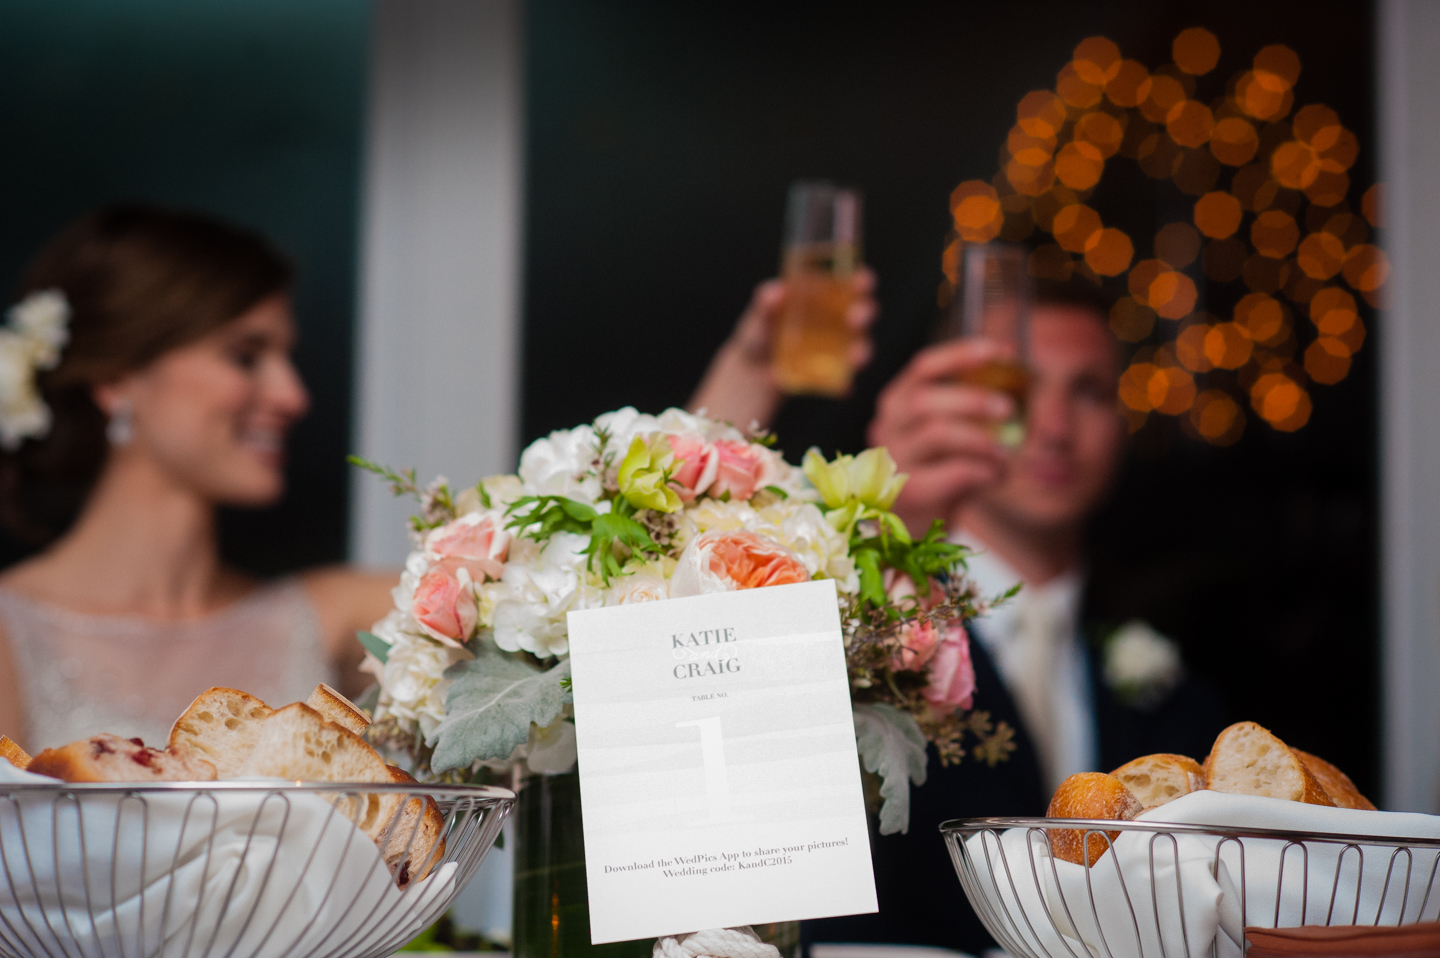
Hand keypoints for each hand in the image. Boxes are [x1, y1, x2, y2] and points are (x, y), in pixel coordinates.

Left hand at [687, 268, 877, 429]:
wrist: (752, 369)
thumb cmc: (760, 332)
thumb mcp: (760, 316)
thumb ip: (766, 303)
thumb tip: (777, 291)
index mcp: (828, 299)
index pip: (854, 285)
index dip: (863, 282)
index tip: (863, 282)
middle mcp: (840, 323)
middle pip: (863, 315)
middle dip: (865, 314)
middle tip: (855, 318)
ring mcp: (839, 351)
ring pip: (861, 348)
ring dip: (863, 351)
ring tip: (855, 357)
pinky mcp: (833, 376)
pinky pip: (845, 380)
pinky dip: (846, 384)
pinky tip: (844, 388)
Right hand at [867, 338, 1014, 536]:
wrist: (912, 531)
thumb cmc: (934, 474)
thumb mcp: (946, 437)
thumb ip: (968, 412)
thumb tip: (1018, 389)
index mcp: (896, 404)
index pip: (923, 367)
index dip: (962, 354)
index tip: (1002, 351)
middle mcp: (886, 428)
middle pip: (926, 400)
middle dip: (972, 400)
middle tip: (1008, 408)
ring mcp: (893, 462)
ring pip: (937, 433)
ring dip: (982, 439)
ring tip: (1006, 451)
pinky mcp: (910, 494)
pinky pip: (953, 471)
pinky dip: (984, 469)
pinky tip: (998, 475)